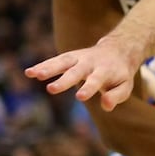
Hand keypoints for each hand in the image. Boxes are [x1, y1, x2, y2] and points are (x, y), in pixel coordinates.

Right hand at [26, 35, 141, 109]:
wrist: (118, 49)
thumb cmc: (120, 74)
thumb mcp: (125, 86)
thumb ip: (116, 96)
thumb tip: (106, 106)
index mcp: (105, 70)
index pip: (96, 80)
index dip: (89, 88)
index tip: (80, 97)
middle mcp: (90, 62)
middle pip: (75, 71)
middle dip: (63, 80)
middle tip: (50, 89)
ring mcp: (78, 58)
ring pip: (62, 62)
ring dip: (47, 68)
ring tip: (32, 74)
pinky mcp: (69, 57)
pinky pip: (54, 60)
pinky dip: (42, 65)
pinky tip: (28, 72)